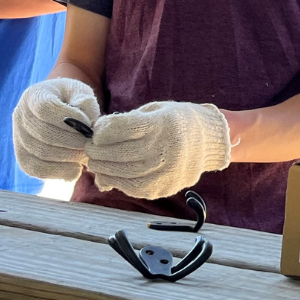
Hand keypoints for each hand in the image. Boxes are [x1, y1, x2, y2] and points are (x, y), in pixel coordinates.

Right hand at [12, 78, 101, 180]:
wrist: (61, 112)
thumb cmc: (74, 100)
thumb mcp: (82, 93)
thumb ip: (86, 102)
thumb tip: (84, 121)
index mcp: (34, 95)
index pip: (45, 108)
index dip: (68, 117)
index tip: (88, 123)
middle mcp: (20, 115)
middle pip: (43, 133)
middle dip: (72, 140)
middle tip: (90, 143)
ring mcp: (18, 137)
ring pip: (40, 152)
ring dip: (68, 156)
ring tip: (85, 154)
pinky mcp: (22, 157)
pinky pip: (37, 169)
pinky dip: (58, 171)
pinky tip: (76, 169)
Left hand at [85, 101, 230, 199]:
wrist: (209, 140)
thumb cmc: (176, 121)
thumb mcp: (154, 111)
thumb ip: (125, 124)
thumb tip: (96, 140)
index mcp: (162, 123)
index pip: (119, 129)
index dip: (101, 131)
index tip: (96, 132)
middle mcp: (166, 148)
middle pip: (119, 153)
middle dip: (98, 152)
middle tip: (90, 150)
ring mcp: (168, 170)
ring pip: (124, 173)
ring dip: (104, 169)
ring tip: (97, 163)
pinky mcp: (166, 187)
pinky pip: (135, 188)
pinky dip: (118, 182)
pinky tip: (112, 175)